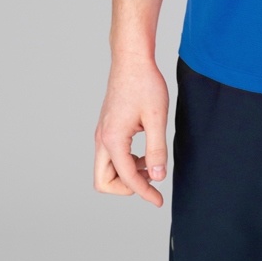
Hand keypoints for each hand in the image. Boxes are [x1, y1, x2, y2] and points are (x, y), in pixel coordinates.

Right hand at [93, 54, 169, 206]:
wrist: (131, 59)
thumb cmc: (144, 84)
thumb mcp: (156, 117)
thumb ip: (156, 148)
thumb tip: (157, 176)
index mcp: (113, 139)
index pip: (127, 178)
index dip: (144, 192)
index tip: (159, 200)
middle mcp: (102, 138)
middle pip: (104, 181)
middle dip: (126, 187)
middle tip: (149, 181)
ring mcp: (102, 133)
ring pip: (105, 169)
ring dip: (126, 173)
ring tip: (151, 162)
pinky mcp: (106, 127)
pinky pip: (110, 155)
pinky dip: (125, 161)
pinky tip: (144, 150)